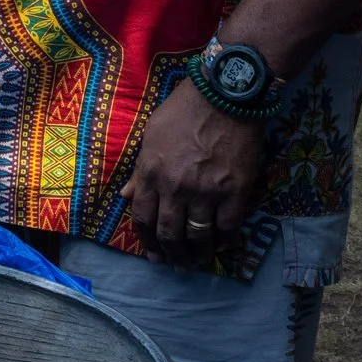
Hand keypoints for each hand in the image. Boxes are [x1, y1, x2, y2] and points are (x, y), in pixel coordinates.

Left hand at [122, 78, 264, 268]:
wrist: (225, 95)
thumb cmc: (183, 111)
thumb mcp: (150, 136)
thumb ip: (139, 170)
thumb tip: (124, 195)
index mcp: (151, 173)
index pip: (142, 218)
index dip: (146, 240)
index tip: (151, 253)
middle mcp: (175, 187)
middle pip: (170, 233)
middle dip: (171, 254)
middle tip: (176, 265)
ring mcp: (207, 191)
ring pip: (198, 235)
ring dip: (198, 253)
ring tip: (198, 260)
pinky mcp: (236, 191)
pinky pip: (229, 227)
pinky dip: (225, 241)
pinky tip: (222, 245)